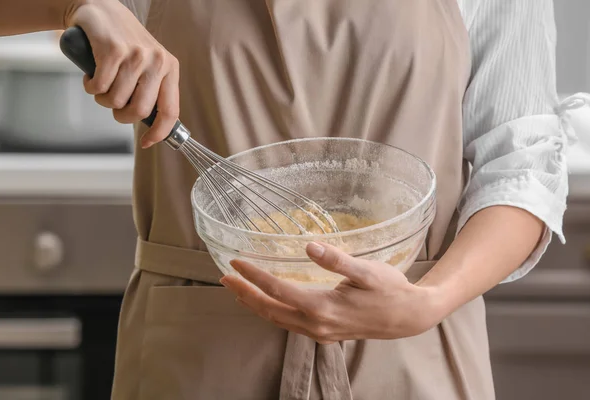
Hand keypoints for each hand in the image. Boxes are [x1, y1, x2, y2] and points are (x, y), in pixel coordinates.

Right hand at [64, 0, 179, 147]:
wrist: (99, 9)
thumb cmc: (123, 43)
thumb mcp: (148, 64)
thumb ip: (152, 90)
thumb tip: (154, 126)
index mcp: (170, 68)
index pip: (170, 111)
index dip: (159, 132)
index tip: (147, 142)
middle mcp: (157, 61)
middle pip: (139, 111)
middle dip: (121, 116)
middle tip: (113, 106)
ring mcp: (136, 55)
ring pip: (116, 100)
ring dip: (102, 99)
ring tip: (101, 84)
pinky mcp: (113, 50)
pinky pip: (99, 87)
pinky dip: (91, 87)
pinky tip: (91, 76)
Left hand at [220, 242, 439, 343]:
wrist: (409, 317)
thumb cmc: (390, 290)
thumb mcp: (368, 272)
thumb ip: (337, 260)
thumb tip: (310, 246)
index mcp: (323, 307)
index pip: (278, 290)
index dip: (254, 276)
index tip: (235, 262)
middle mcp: (316, 324)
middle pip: (270, 309)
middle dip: (244, 293)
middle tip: (224, 277)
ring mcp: (320, 332)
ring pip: (277, 320)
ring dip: (255, 304)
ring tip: (237, 289)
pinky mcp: (324, 333)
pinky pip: (289, 324)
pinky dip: (272, 311)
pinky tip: (267, 302)